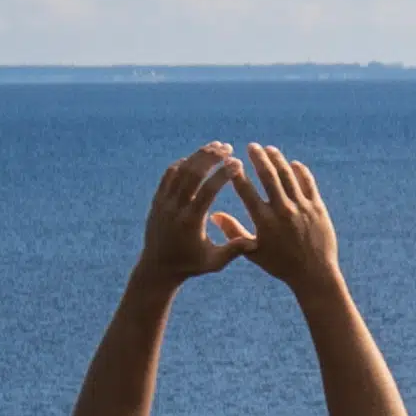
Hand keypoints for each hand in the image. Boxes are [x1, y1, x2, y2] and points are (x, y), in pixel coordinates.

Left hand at [139, 145, 252, 282]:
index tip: (237, 163)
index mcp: (191, 222)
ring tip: (215, 147)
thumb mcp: (215, 261)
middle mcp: (174, 209)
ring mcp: (163, 204)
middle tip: (227, 147)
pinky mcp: (157, 201)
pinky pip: (168, 177)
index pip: (207, 192)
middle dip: (209, 158)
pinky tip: (195, 158)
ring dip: (197, 157)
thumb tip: (257, 240)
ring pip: (179, 172)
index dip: (222, 175)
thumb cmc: (191, 265)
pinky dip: (181, 165)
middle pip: (191, 175)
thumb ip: (235, 249)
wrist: (157, 268)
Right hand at [225, 139, 348, 299]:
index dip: (237, 174)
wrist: (314, 274)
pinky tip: (293, 163)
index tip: (231, 162)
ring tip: (269, 149)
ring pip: (289, 176)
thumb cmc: (280, 265)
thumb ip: (233, 231)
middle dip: (259, 158)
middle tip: (251, 146)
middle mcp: (283, 211)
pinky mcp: (318, 208)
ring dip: (278, 160)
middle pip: (269, 177)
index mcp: (264, 221)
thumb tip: (214, 215)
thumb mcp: (253, 251)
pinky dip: (301, 172)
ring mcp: (302, 208)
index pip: (247, 191)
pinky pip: (309, 184)